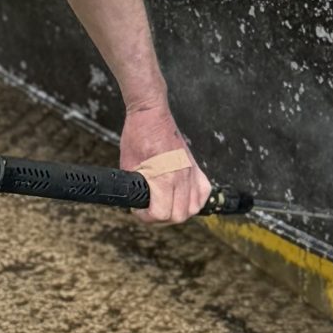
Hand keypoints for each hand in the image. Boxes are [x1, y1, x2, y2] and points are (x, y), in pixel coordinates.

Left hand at [121, 108, 210, 223]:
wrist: (151, 114)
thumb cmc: (138, 135)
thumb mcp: (128, 165)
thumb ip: (136, 188)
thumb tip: (138, 203)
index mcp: (163, 176)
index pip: (161, 213)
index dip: (146, 217)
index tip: (139, 210)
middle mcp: (181, 176)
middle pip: (180, 215)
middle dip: (162, 218)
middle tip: (149, 209)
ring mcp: (191, 171)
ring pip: (194, 207)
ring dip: (179, 211)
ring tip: (165, 205)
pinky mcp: (195, 166)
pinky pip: (203, 192)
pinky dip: (195, 200)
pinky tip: (182, 198)